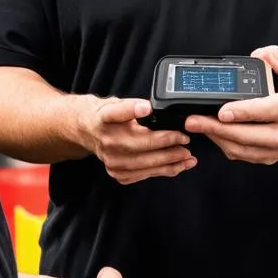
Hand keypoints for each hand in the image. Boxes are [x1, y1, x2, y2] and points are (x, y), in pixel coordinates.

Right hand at [78, 96, 196, 184]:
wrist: (89, 133)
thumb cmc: (106, 116)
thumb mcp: (115, 103)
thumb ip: (132, 105)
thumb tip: (149, 108)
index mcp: (104, 119)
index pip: (117, 113)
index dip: (133, 109)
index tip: (148, 108)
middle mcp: (106, 142)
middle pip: (140, 145)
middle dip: (167, 145)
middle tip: (186, 141)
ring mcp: (112, 162)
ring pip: (145, 164)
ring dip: (170, 162)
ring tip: (188, 158)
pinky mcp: (118, 174)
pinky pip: (145, 175)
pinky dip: (163, 171)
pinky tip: (177, 166)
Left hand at [185, 45, 277, 164]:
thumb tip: (258, 54)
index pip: (264, 112)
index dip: (241, 112)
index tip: (221, 110)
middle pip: (247, 136)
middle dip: (216, 129)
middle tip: (193, 120)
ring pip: (243, 150)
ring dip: (217, 138)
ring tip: (198, 125)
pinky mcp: (273, 156)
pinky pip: (245, 155)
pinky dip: (227, 146)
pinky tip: (214, 133)